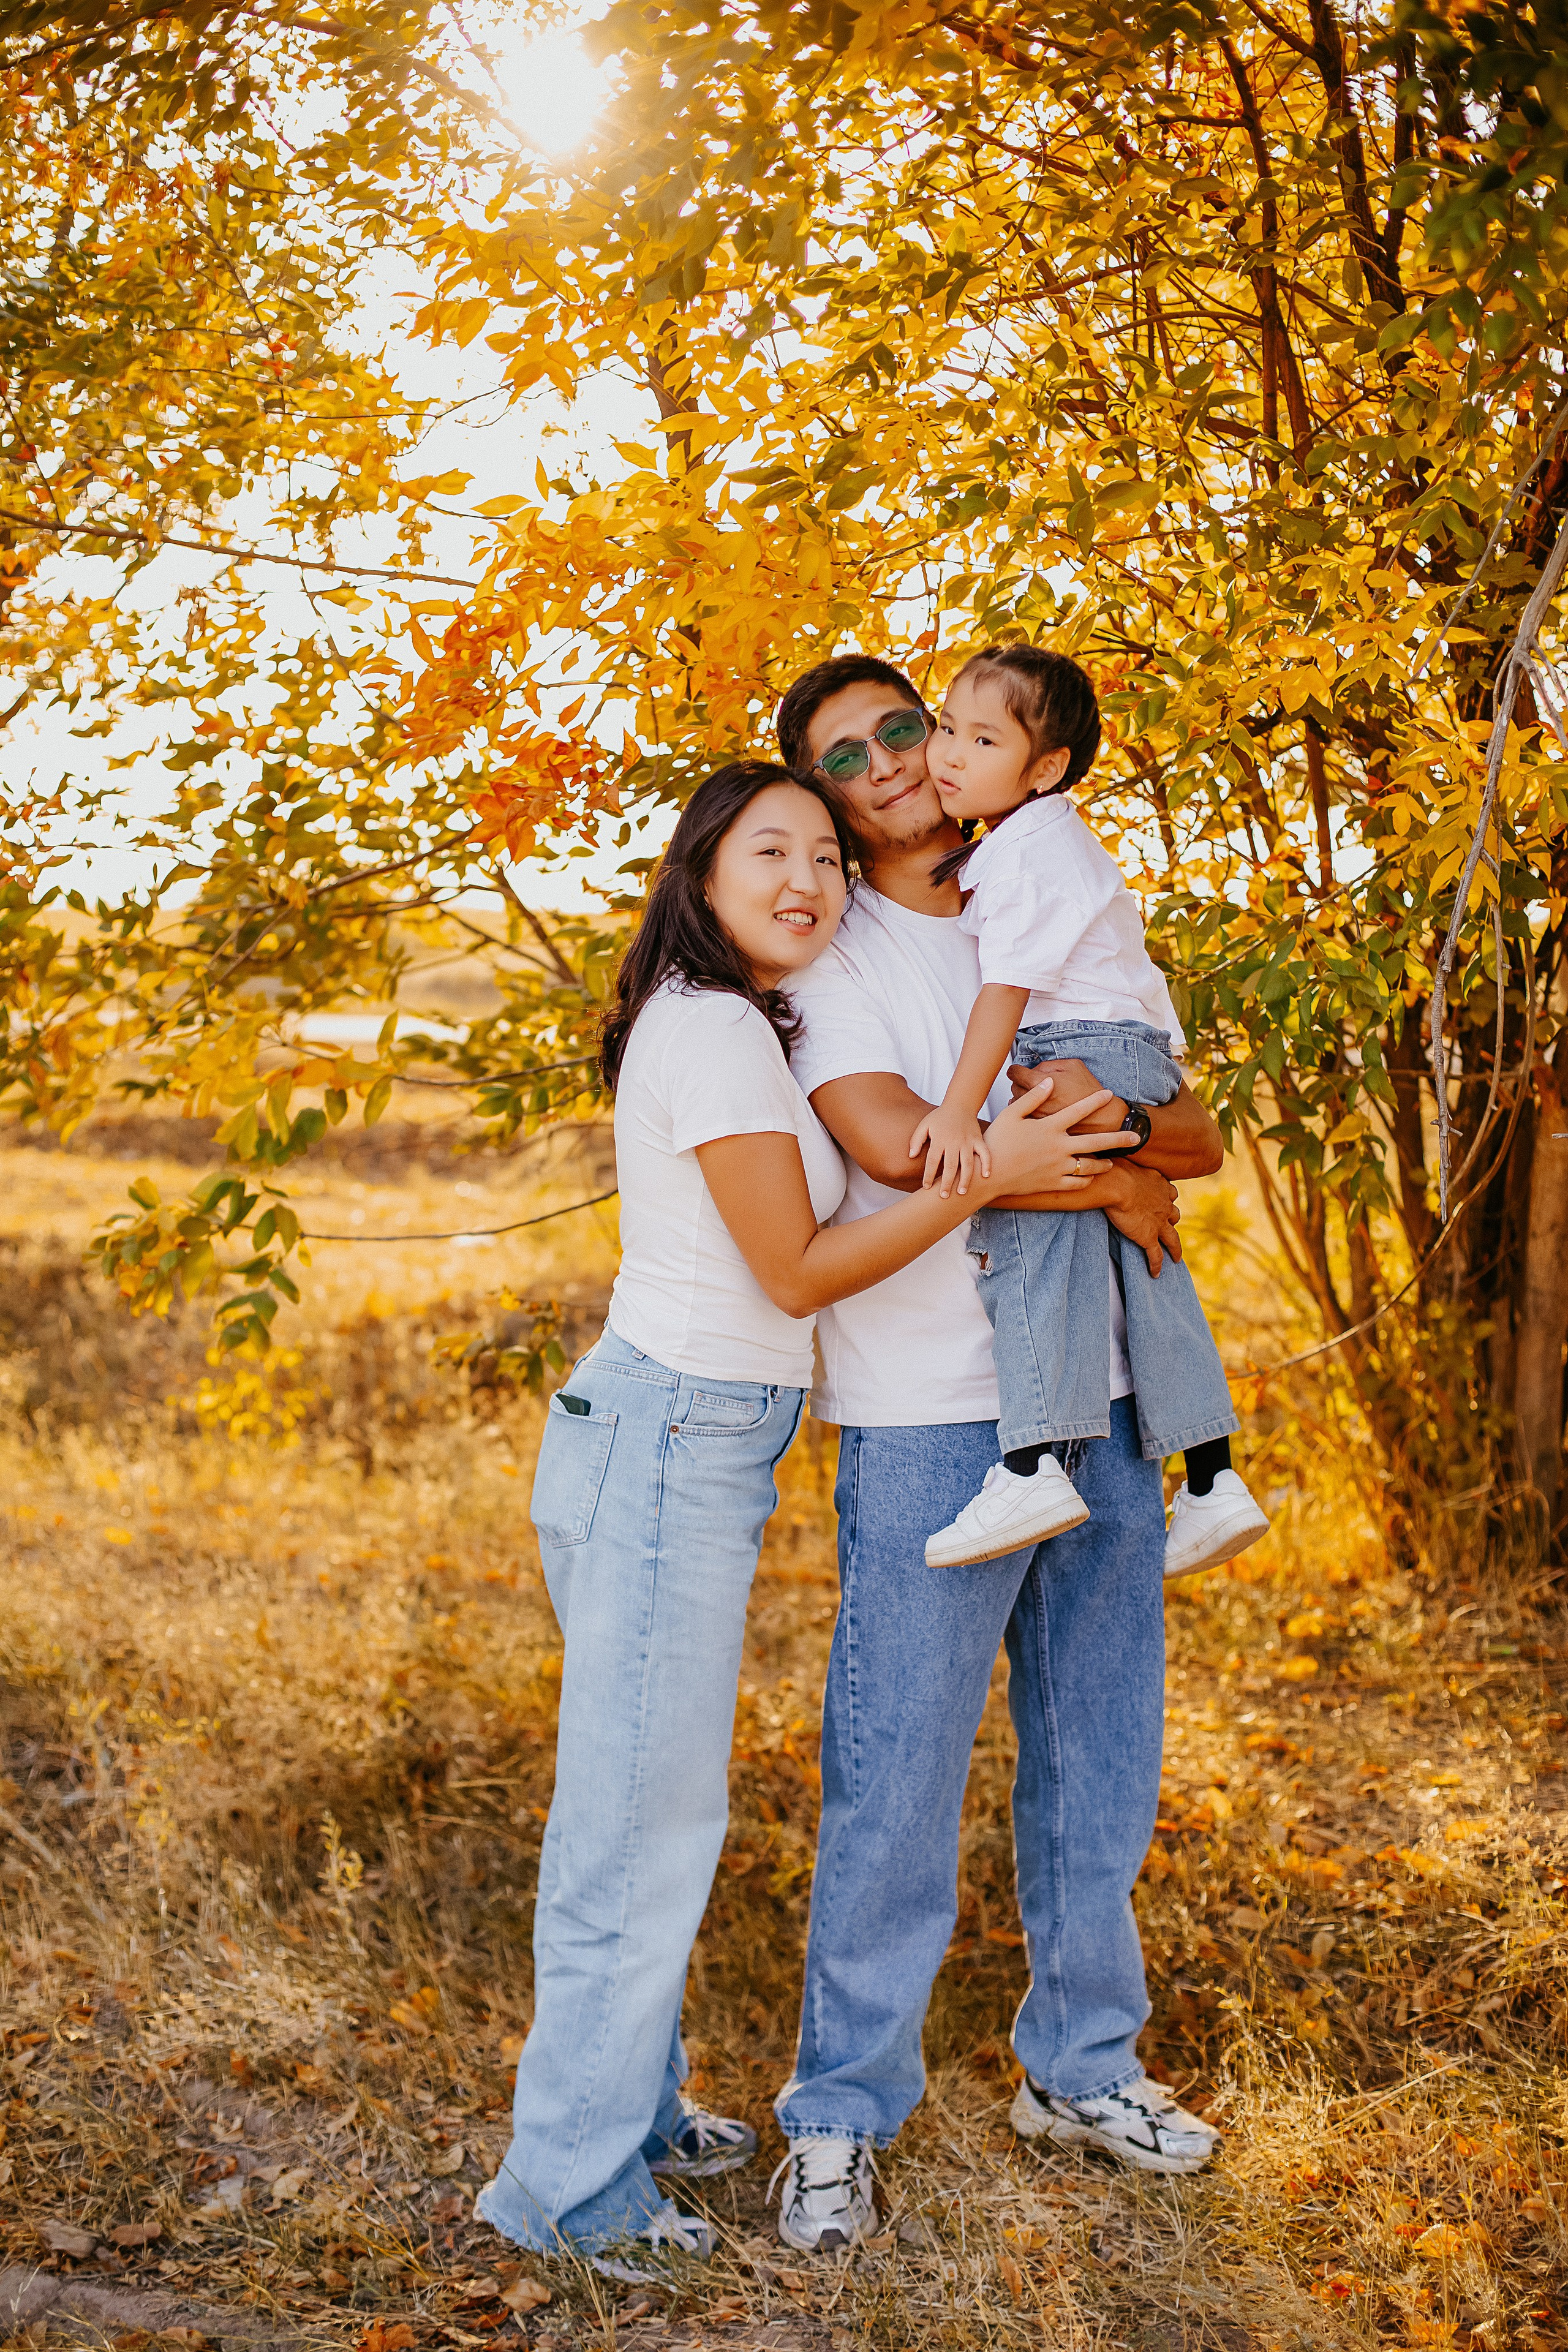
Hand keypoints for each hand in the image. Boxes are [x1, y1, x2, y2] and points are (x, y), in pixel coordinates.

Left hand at [910, 1103, 991, 1199]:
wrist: (959, 1104)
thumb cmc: (940, 1117)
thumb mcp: (924, 1125)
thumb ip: (916, 1140)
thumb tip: (911, 1156)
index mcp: (939, 1139)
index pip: (932, 1161)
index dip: (928, 1175)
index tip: (926, 1187)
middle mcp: (954, 1142)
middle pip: (950, 1166)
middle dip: (947, 1182)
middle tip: (944, 1196)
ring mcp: (968, 1141)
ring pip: (968, 1163)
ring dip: (965, 1179)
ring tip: (962, 1192)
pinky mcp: (978, 1140)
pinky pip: (985, 1153)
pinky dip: (986, 1164)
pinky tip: (985, 1176)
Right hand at [980, 1080, 1127, 1199]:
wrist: (988, 1175)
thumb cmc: (996, 1142)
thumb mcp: (1011, 1114)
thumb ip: (1033, 1098)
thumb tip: (1049, 1082)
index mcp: (1049, 1128)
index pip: (1078, 1110)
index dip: (1095, 1101)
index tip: (1110, 1094)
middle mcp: (1059, 1148)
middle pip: (1095, 1142)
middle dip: (1118, 1138)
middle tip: (1136, 1136)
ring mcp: (1058, 1168)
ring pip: (1089, 1166)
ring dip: (1103, 1163)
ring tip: (1112, 1162)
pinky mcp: (1053, 1183)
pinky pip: (1077, 1183)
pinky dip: (1086, 1180)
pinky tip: (1090, 1177)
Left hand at [1008, 1054, 1126, 1132]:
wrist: (1100, 1116)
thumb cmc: (1088, 1091)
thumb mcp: (1072, 1066)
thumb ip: (1048, 1064)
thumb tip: (1035, 1067)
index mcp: (1038, 1082)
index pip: (1013, 1072)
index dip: (1016, 1070)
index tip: (1018, 1071)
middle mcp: (1033, 1101)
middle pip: (1013, 1088)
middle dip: (1020, 1083)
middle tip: (1030, 1082)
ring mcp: (1034, 1116)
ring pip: (1016, 1104)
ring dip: (1022, 1099)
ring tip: (1035, 1097)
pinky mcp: (1039, 1128)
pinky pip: (1025, 1118)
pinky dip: (1028, 1113)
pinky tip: (1038, 1110)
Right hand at [1104, 1162, 1181, 1275]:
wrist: (1118, 1184)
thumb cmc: (1117, 1169)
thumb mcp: (1126, 1164)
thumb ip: (1126, 1167)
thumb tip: (1112, 1161)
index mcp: (1161, 1186)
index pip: (1169, 1194)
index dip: (1167, 1199)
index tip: (1164, 1201)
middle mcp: (1164, 1204)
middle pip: (1174, 1215)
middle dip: (1171, 1221)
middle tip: (1168, 1226)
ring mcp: (1158, 1223)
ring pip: (1172, 1239)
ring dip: (1174, 1247)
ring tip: (1175, 1256)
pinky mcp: (1149, 1237)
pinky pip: (1156, 1255)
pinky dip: (1157, 1265)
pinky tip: (1155, 1274)